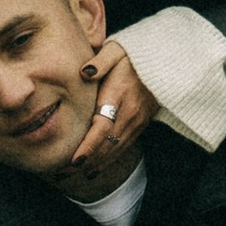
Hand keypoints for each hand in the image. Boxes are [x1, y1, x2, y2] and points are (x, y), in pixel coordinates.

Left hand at [66, 38, 158, 175]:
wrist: (164, 62)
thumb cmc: (134, 54)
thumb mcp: (117, 50)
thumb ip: (101, 61)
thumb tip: (85, 72)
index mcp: (119, 95)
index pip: (103, 127)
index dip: (89, 146)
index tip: (74, 160)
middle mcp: (129, 113)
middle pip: (106, 145)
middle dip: (85, 162)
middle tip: (61, 173)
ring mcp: (136, 121)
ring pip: (114, 150)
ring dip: (94, 165)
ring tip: (70, 175)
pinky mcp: (140, 125)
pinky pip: (122, 148)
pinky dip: (107, 161)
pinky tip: (92, 170)